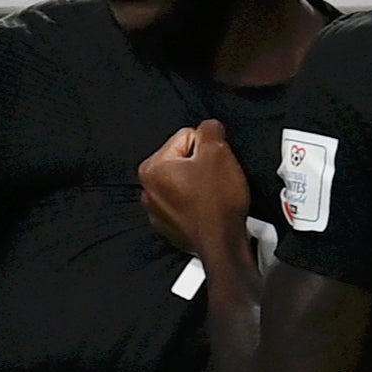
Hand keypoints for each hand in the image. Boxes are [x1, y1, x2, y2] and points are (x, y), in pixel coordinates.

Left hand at [139, 121, 248, 257]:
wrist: (223, 243)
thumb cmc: (217, 203)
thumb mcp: (218, 153)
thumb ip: (210, 130)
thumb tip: (208, 127)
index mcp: (152, 168)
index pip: (185, 137)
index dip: (206, 147)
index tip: (215, 164)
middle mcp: (148, 190)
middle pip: (183, 160)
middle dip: (202, 165)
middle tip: (216, 180)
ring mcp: (158, 211)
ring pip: (185, 182)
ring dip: (201, 184)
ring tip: (214, 195)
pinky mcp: (171, 226)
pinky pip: (186, 203)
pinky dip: (198, 203)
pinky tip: (209, 208)